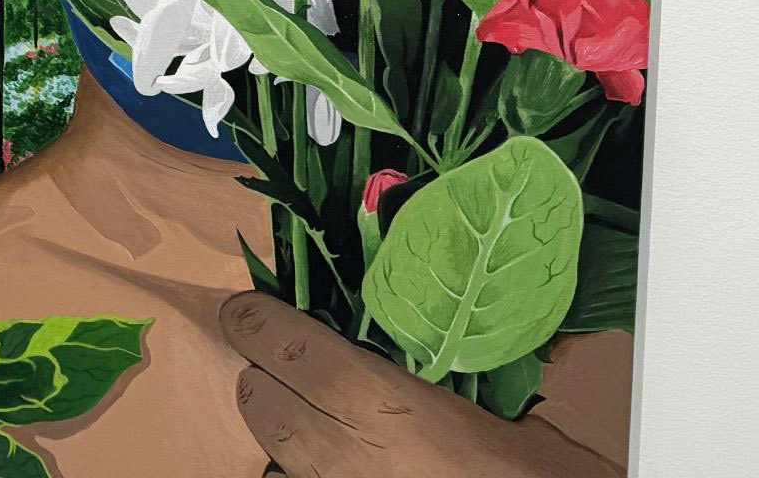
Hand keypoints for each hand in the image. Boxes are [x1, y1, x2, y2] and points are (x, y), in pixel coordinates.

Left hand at [219, 291, 618, 477]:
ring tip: (302, 415)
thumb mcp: (515, 420)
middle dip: (260, 371)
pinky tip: (328, 466)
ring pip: (268, 453)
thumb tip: (466, 318)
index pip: (276, 339)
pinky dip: (298, 473)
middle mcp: (338, 454)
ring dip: (276, 428)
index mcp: (375, 404)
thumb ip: (470, 367)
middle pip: (254, 396)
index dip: (253, 316)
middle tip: (284, 357)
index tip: (248, 303)